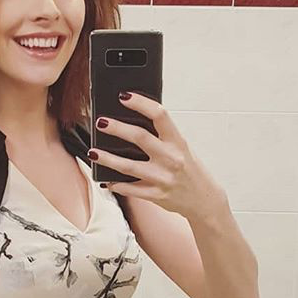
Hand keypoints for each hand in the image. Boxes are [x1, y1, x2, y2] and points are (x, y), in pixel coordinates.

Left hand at [90, 91, 226, 223]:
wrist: (204, 200)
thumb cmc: (190, 170)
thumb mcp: (182, 148)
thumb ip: (162, 137)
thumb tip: (134, 120)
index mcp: (178, 142)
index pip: (159, 116)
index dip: (141, 103)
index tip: (124, 96)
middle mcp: (171, 159)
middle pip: (140, 138)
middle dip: (117, 128)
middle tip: (101, 122)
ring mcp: (162, 178)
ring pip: (129, 166)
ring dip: (107, 158)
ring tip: (93, 152)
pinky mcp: (156, 196)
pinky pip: (131, 189)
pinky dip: (116, 185)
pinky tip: (106, 180)